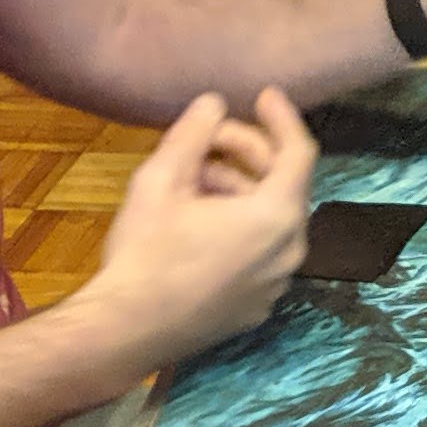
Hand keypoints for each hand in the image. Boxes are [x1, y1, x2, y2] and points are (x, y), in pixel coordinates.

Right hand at [82, 89, 317, 367]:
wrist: (126, 331)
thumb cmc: (144, 252)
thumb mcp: (160, 180)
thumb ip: (193, 134)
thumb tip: (213, 104)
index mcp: (276, 217)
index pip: (300, 153)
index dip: (283, 118)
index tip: (264, 95)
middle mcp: (289, 252)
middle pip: (285, 186)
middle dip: (248, 155)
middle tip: (208, 139)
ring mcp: (276, 285)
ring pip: (271, 221)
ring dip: (239, 192)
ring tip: (192, 181)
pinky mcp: (256, 307)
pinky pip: (261, 254)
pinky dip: (240, 229)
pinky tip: (197, 225)